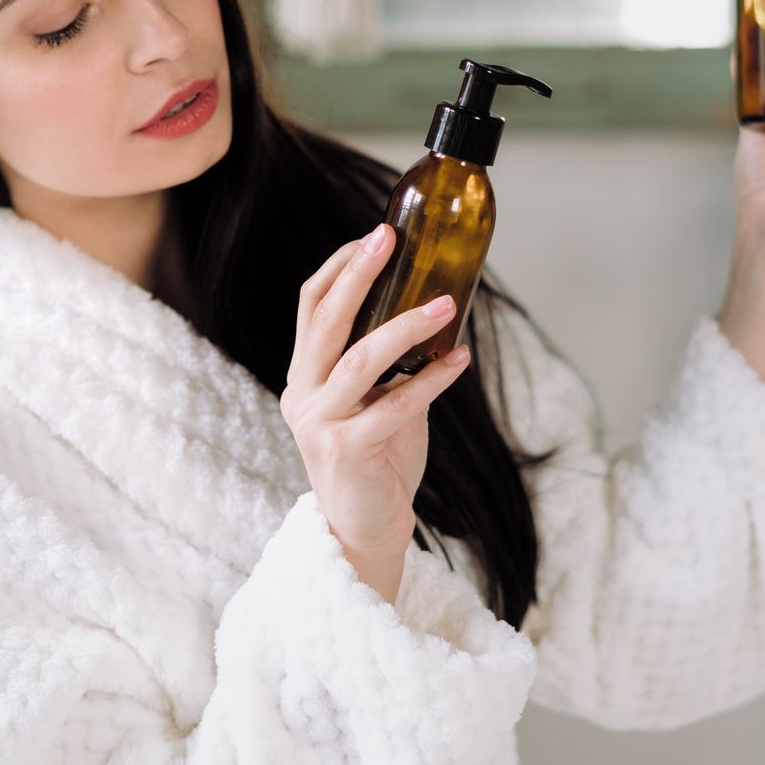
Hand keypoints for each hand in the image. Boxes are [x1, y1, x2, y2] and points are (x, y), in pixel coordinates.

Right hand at [280, 224, 471, 592]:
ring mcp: (321, 423)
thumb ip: (390, 363)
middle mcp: (303, 394)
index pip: (310, 306)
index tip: (376, 234)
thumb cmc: (377, 460)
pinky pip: (395, 405)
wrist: (364, 530)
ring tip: (445, 304)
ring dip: (405, 327)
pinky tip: (461, 361)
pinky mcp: (349, 450)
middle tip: (390, 239)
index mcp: (304, 375)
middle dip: (357, 274)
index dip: (340, 267)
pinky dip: (432, 380)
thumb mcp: (376, 401)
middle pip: (325, 320)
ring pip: (360, 359)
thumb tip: (437, 308)